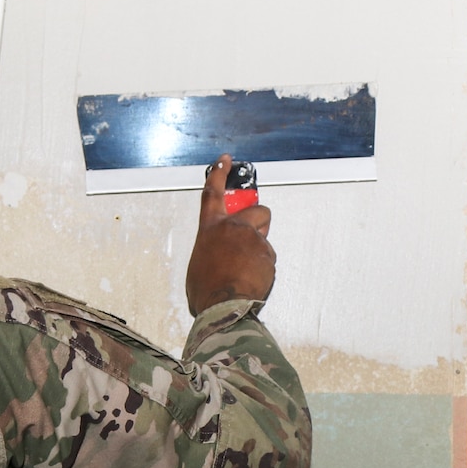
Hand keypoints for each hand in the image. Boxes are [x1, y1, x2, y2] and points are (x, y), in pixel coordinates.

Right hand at [186, 154, 276, 315]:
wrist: (224, 307)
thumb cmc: (206, 291)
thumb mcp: (198, 264)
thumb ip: (211, 251)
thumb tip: (217, 256)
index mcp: (210, 228)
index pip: (213, 192)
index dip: (219, 173)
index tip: (226, 160)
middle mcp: (233, 228)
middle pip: (258, 210)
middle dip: (260, 220)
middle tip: (254, 235)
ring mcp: (253, 240)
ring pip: (264, 241)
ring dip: (258, 253)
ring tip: (244, 274)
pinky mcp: (268, 255)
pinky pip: (268, 259)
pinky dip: (262, 270)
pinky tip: (251, 282)